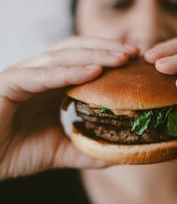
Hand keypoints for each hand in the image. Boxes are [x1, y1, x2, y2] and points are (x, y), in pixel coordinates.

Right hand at [0, 36, 137, 179]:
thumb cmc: (17, 152)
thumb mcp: (62, 151)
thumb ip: (88, 149)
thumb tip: (118, 154)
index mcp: (53, 86)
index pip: (86, 62)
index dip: (111, 59)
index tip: (137, 63)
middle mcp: (41, 75)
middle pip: (79, 51)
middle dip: (109, 49)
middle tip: (136, 53)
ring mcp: (26, 76)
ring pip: (64, 56)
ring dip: (96, 54)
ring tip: (123, 57)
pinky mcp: (11, 83)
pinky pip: (44, 74)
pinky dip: (70, 71)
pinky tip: (95, 71)